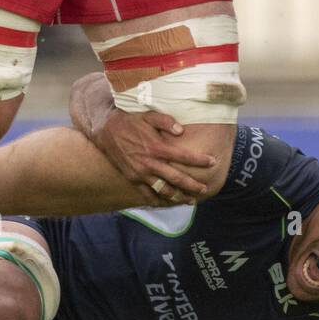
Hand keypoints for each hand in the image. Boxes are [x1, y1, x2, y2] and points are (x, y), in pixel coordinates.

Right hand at [90, 107, 217, 201]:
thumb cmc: (130, 121)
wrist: (106, 129)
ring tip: (189, 200)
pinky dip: (158, 201)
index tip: (213, 162)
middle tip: (204, 189)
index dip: (200, 160)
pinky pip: (146, 194)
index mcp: (157, 147)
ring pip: (163, 190)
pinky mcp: (132, 178)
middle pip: (176, 179)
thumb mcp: (149, 115)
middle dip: (192, 185)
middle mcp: (150, 163)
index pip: (184, 156)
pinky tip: (166, 203)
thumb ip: (166, 122)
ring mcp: (140, 173)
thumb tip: (181, 130)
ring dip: (177, 197)